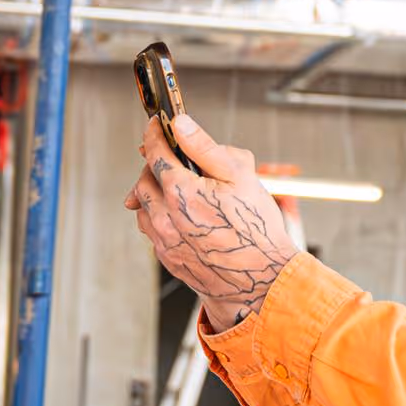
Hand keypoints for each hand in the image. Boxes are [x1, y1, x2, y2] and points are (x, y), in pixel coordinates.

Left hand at [125, 114, 297, 330]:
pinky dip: (158, 217)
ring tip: (177, 189)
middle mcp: (166, 217)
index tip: (156, 126)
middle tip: (170, 158)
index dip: (154, 134)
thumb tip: (182, 125)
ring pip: (143, 206)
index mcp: (181, 191)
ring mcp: (164, 240)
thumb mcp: (240, 176)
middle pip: (144, 179)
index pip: (155, 152)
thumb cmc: (256, 229)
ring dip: (154, 192)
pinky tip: (180, 216)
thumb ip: (205, 147)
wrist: (262, 280)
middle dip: (154, 164)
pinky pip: (152, 230)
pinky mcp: (167, 258)